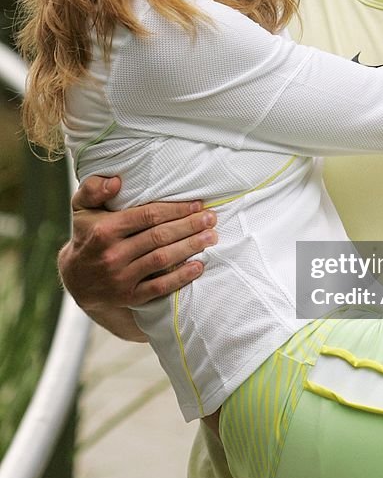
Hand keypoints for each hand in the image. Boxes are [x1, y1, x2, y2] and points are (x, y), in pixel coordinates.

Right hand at [58, 175, 217, 310]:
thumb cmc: (87, 235)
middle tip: (211, 219)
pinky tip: (198, 266)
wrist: (76, 279)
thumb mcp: (82, 208)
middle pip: (159, 237)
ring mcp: (121, 277)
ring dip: (190, 247)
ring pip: (162, 259)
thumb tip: (116, 181)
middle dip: (189, 226)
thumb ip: (93, 189)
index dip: (176, 209)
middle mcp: (113, 254)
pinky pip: (159, 288)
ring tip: (211, 237)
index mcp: (105, 230)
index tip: (197, 204)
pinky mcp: (129, 296)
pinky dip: (181, 277)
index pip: (148, 216)